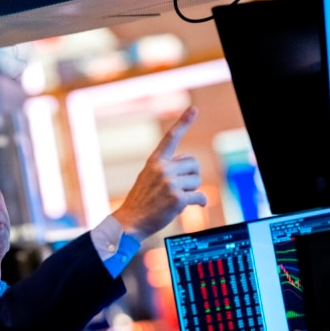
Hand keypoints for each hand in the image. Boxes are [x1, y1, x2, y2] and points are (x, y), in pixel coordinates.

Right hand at [111, 106, 206, 240]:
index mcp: (154, 162)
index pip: (170, 138)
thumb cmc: (140, 201)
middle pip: (194, 164)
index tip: (194, 109)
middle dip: (192, 175)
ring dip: (192, 191)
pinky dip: (199, 203)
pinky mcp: (177, 198)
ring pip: (197, 181)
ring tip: (177, 198)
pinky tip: (191, 206)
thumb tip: (189, 167)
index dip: (183, 122)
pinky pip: (200, 197)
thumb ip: (165, 168)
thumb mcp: (147, 178)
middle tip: (182, 186)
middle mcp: (162, 169)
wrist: (130, 221)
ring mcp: (170, 183)